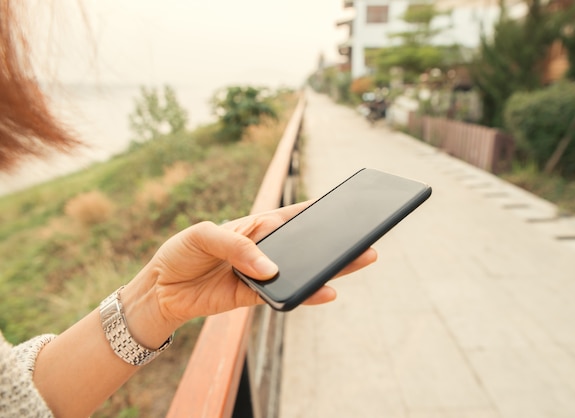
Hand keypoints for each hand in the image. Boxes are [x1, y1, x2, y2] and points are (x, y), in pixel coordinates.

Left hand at [122, 202, 377, 345]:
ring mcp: (263, 274)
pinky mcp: (255, 297)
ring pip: (302, 270)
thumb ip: (237, 247)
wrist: (160, 288)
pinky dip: (305, 294)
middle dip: (337, 242)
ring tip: (360, 261)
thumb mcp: (204, 235)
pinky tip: (325, 291)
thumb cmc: (182, 251)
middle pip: (308, 245)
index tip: (350, 206)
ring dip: (329, 268)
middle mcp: (266, 249)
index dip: (321, 210)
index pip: (295, 215)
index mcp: (257, 225)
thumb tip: (271, 268)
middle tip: (367, 239)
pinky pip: (285, 294)